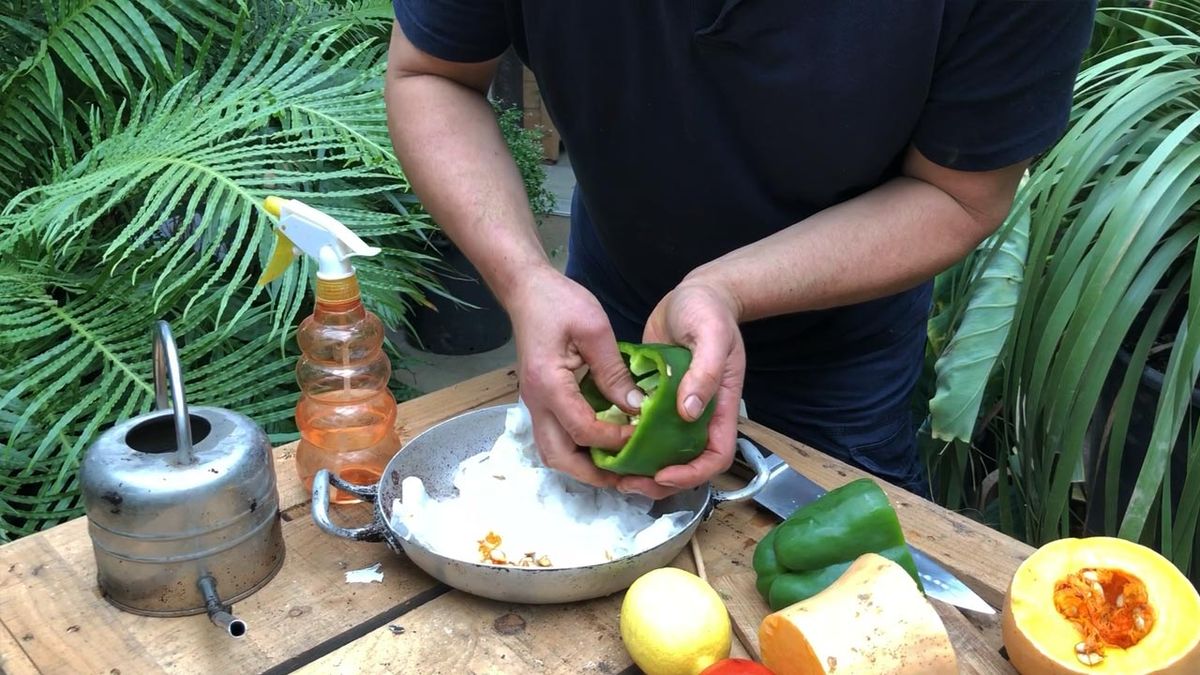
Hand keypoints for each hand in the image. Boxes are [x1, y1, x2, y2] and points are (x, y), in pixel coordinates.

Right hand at [506, 265, 642, 487]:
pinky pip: (555, 437)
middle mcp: (536, 401)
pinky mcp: (540, 400)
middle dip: (593, 474)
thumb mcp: (594, 328)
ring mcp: (534, 403)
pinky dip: (577, 450)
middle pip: (559, 457)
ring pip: (553, 452)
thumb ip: (613, 371)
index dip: (614, 440)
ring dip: (583, 466)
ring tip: (617, 468)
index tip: (642, 435)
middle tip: (627, 477)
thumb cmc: (559, 302)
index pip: (582, 430)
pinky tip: (603, 446)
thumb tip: (635, 407)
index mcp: (549, 384)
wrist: (526, 290)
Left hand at [616, 279, 745, 498]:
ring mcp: (675, 409)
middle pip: (686, 465)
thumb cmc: (709, 312)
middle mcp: (698, 415)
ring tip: (611, 469)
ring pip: (661, 453)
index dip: (692, 474)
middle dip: (658, 482)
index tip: (662, 473)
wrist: (694, 295)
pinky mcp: (654, 399)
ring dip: (639, 467)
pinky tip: (602, 440)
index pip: (716, 456)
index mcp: (720, 407)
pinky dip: (625, 439)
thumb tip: (688, 412)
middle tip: (626, 482)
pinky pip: (642, 428)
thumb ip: (704, 372)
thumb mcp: (713, 336)